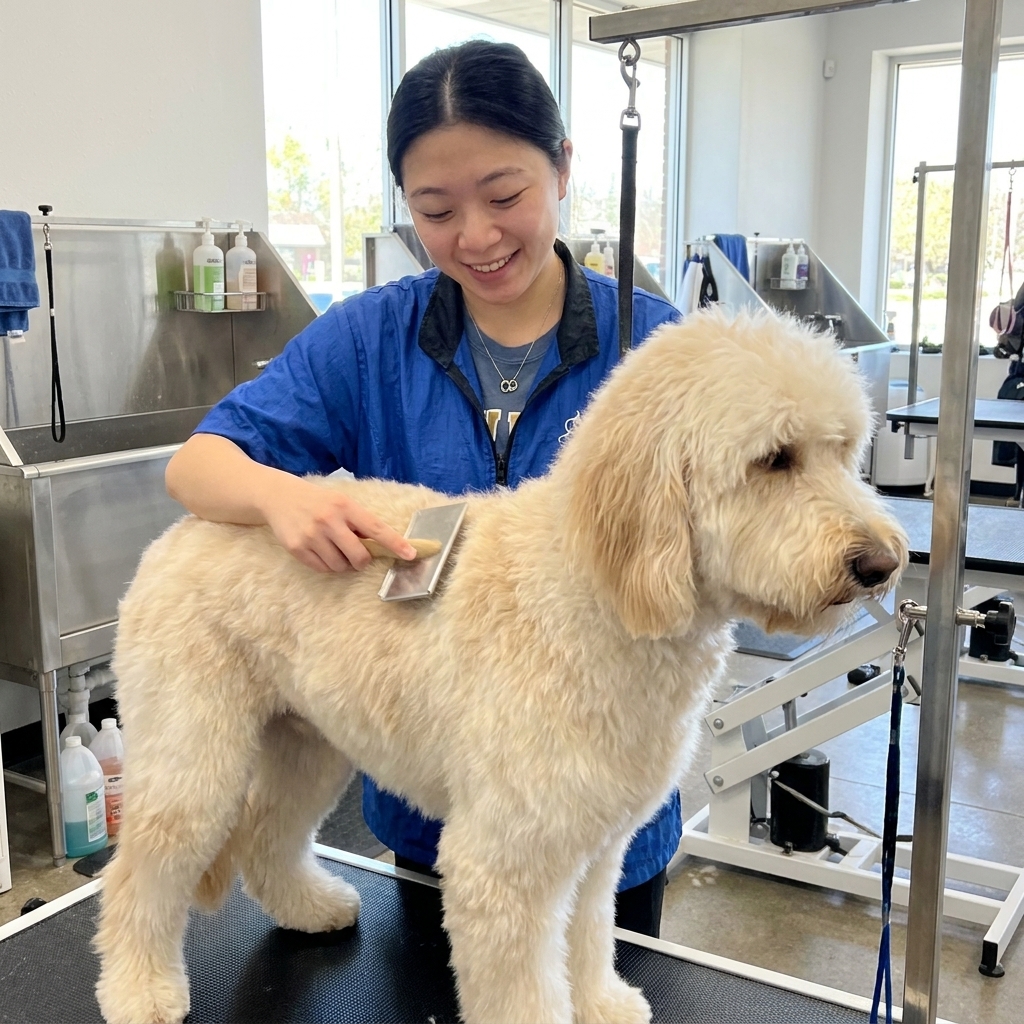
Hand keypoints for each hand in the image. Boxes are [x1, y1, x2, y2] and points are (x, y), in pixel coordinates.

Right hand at [261, 478, 415, 572]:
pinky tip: (322, 551)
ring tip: (336, 550)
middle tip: (359, 556)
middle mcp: (329, 520)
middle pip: (359, 556)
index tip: (411, 554)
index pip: (376, 528)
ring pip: (340, 566)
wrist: (278, 497)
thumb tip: (381, 545)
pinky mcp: (297, 548)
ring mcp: (311, 536)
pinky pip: (322, 569)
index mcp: (345, 506)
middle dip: (362, 561)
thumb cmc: (318, 501)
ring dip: (343, 564)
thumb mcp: (341, 502)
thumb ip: (359, 521)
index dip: (395, 543)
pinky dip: (327, 566)